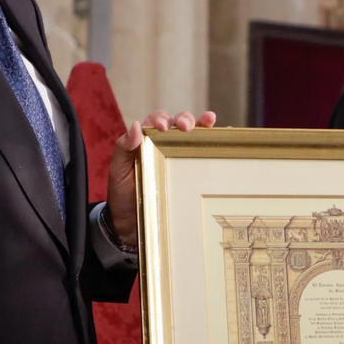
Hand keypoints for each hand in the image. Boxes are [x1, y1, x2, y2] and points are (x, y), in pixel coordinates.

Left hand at [107, 109, 216, 248]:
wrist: (132, 225)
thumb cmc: (122, 195)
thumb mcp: (118, 170)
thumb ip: (124, 147)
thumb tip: (136, 125)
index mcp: (146, 140)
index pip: (156, 121)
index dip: (161, 119)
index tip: (162, 127)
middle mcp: (165, 145)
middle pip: (179, 123)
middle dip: (185, 119)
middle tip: (186, 127)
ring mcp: (180, 157)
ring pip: (195, 135)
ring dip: (204, 125)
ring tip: (210, 120)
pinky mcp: (192, 173)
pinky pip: (206, 154)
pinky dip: (217, 142)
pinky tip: (226, 137)